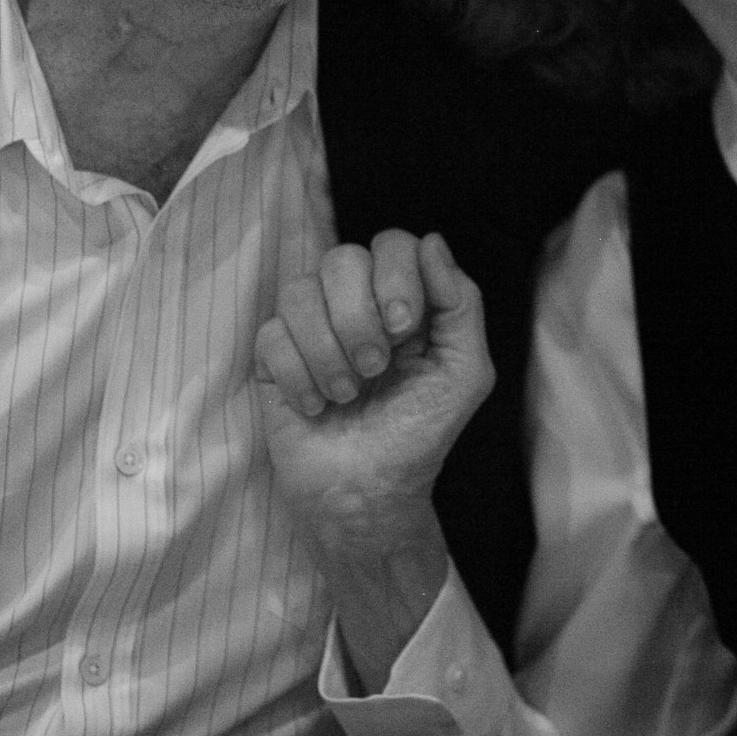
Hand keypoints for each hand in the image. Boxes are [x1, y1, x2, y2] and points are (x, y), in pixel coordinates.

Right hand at [253, 229, 492, 557]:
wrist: (368, 492)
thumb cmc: (420, 433)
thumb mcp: (464, 373)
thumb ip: (461, 304)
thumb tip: (431, 242)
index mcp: (403, 297)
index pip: (393, 243)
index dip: (396, 277)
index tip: (405, 328)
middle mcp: (355, 302)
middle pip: (342, 258)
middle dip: (359, 318)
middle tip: (375, 368)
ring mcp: (310, 327)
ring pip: (300, 292)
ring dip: (328, 352)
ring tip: (346, 394)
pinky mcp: (273, 358)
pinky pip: (271, 336)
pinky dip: (298, 376)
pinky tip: (316, 406)